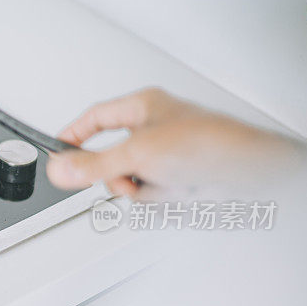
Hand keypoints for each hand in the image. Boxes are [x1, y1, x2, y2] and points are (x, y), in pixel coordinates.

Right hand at [46, 88, 306, 199]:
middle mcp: (153, 129)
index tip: (57, 152)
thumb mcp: (137, 154)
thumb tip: (59, 169)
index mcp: (143, 107)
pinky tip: (177, 190)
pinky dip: (159, 198)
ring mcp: (165, 156)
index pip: (94, 118)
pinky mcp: (176, 178)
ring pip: (129, 180)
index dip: (73, 134)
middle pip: (110, 158)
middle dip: (117, 175)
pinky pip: (149, 194)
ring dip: (142, 189)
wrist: (249, 172)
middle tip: (123, 177)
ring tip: (163, 182)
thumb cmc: (208, 144)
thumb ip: (93, 165)